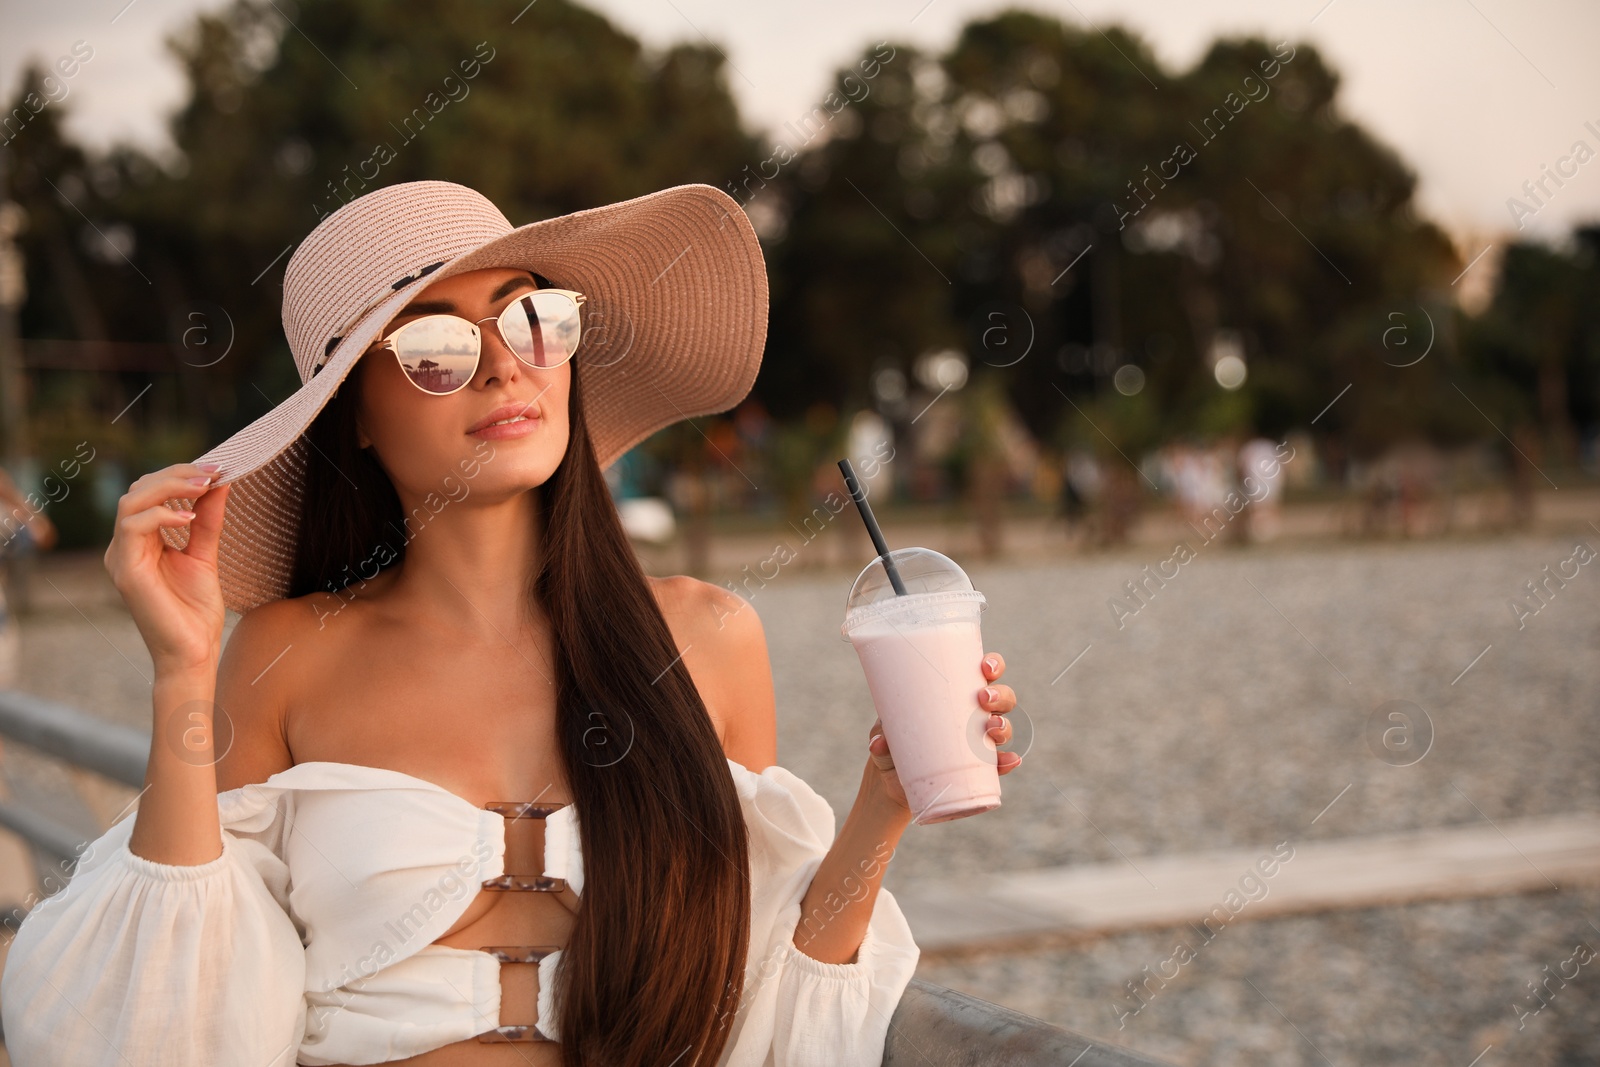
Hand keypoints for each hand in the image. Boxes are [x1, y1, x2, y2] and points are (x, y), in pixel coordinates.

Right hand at [103, 463, 230, 674]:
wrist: (192, 651)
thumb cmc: (195, 611)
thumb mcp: (205, 554)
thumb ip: (207, 520)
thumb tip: (219, 482)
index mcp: (141, 541)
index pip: (150, 493)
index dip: (180, 475)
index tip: (216, 467)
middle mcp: (125, 546)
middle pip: (138, 491)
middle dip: (176, 475)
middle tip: (212, 471)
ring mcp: (121, 557)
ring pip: (131, 502)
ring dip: (169, 487)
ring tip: (204, 486)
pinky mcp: (125, 570)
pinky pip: (132, 528)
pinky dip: (161, 515)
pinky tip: (189, 518)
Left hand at [867, 650, 1021, 812]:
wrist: (892, 782)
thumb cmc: (892, 744)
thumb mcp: (883, 736)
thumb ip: (880, 739)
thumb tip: (879, 743)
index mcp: (954, 693)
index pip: (982, 671)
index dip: (992, 665)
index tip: (985, 666)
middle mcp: (972, 713)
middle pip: (1002, 697)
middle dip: (1000, 695)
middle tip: (984, 699)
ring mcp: (978, 740)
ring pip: (1003, 726)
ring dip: (1005, 725)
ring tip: (992, 729)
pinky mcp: (977, 767)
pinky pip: (999, 763)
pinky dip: (1007, 762)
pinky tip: (1010, 761)